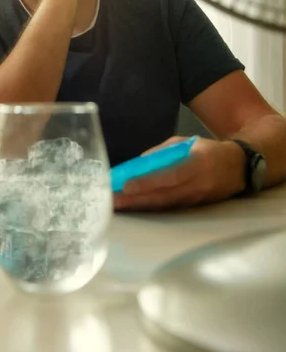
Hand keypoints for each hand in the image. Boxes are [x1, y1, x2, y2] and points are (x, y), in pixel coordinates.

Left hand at [113, 137, 244, 210]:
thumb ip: (163, 152)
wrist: (239, 168)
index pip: (169, 176)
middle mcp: (197, 185)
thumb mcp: (187, 142)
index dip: (148, 182)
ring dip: (140, 207)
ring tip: (118, 206)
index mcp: (197, 164)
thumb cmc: (208, 151)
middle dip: (136, 200)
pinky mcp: (194, 208)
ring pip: (165, 206)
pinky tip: (134, 208)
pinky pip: (170, 209)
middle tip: (113, 201)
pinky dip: (151, 209)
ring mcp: (196, 200)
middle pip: (163, 196)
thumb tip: (138, 163)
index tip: (126, 185)